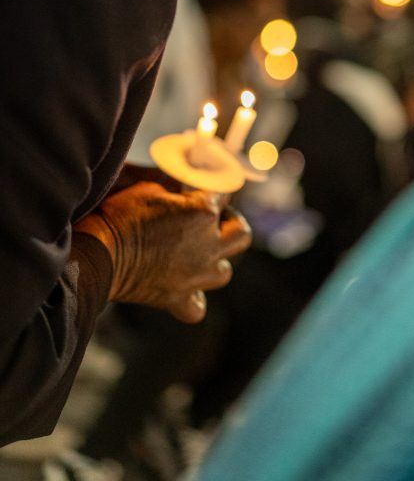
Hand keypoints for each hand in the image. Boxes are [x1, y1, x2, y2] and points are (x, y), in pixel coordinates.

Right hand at [74, 182, 250, 322]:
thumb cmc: (121, 214)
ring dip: (214, 262)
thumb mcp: (150, 186)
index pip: (224, 192)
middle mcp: (209, 245)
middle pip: (241, 234)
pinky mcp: (178, 298)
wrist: (97, 253)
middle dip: (231, 224)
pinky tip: (183, 288)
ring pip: (224, 271)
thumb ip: (176, 184)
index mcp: (203, 211)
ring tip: (196, 253)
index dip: (215, 189)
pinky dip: (193, 299)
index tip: (206, 188)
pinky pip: (197, 307)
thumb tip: (184, 180)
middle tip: (214, 221)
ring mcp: (196, 275)